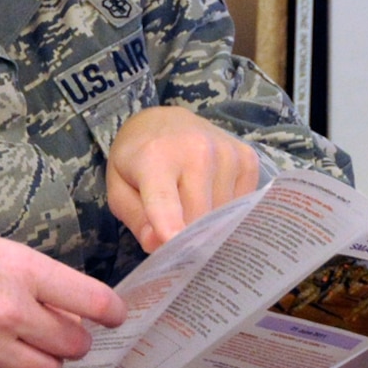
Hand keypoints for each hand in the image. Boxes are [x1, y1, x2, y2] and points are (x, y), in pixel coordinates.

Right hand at [0, 226, 125, 367]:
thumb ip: (38, 281)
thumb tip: (75, 310)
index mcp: (25, 270)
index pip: (93, 300)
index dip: (113, 313)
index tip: (115, 317)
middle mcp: (13, 310)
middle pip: (73, 344)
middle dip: (76, 344)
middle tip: (66, 338)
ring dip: (45, 365)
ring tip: (30, 351)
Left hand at [106, 106, 259, 251]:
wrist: (164, 121)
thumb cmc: (138, 160)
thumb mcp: (119, 188)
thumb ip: (136, 218)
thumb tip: (158, 245)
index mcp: (155, 157)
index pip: (163, 199)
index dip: (169, 226)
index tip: (174, 244)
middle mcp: (196, 150)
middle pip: (198, 218)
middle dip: (187, 236)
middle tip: (174, 230)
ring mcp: (227, 153)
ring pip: (223, 217)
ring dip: (208, 223)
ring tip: (190, 202)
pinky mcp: (248, 159)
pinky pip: (242, 206)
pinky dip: (227, 211)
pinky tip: (211, 195)